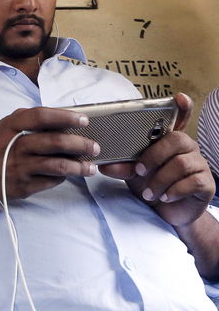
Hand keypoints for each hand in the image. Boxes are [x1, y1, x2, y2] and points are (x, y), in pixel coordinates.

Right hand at [0, 106, 98, 204]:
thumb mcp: (7, 127)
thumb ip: (30, 119)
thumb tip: (65, 118)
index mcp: (11, 127)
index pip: (41, 116)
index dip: (65, 117)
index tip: (84, 120)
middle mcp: (14, 146)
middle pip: (54, 142)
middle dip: (80, 144)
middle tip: (94, 147)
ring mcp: (19, 168)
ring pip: (57, 166)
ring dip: (79, 167)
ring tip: (91, 167)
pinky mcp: (23, 186)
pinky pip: (51, 181)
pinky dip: (63, 177)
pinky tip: (69, 174)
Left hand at [100, 93, 214, 225]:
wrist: (167, 212)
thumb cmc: (151, 185)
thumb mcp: (133, 174)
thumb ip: (122, 166)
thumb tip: (104, 165)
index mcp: (170, 141)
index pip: (181, 119)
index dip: (182, 108)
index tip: (179, 97)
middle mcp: (187, 149)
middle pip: (176, 140)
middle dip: (153, 156)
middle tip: (139, 171)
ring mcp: (199, 165)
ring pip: (181, 163)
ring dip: (159, 180)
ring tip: (149, 193)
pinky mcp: (206, 183)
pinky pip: (192, 182)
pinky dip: (173, 191)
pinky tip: (164, 197)